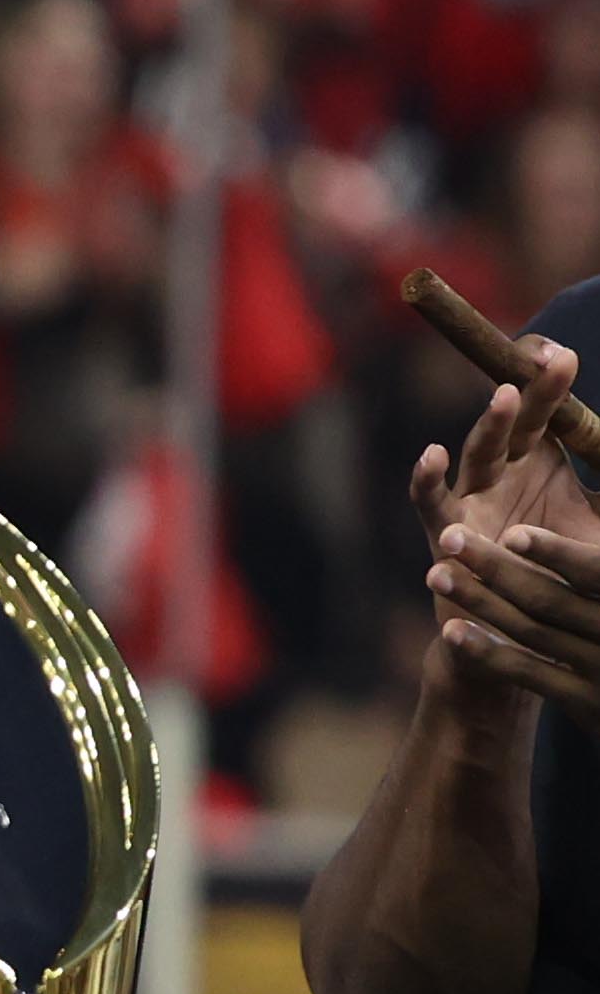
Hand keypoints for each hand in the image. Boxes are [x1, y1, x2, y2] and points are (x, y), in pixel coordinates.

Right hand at [424, 338, 599, 715]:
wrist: (525, 639)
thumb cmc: (567, 578)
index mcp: (536, 462)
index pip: (548, 413)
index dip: (553, 384)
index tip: (565, 354)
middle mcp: (500, 473)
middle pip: (516, 423)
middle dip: (533, 391)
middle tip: (553, 360)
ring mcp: (469, 500)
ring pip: (478, 452)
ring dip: (493, 424)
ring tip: (508, 395)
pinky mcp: (445, 535)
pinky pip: (430, 501)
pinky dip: (426, 478)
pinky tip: (431, 455)